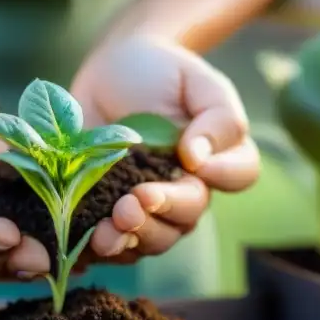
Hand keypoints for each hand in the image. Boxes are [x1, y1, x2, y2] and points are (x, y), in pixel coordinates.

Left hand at [71, 35, 259, 264]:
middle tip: (131, 204)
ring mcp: (146, 208)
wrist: (110, 71)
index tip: (192, 160)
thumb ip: (217, 117)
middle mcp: (185, 192)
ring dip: (129, 240)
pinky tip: (82, 244)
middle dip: (159, 216)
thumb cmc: (163, 73)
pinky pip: (109, 244)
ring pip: (149, 240)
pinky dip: (95, 248)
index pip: (237, 175)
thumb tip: (198, 158)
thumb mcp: (198, 82)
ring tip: (106, 229)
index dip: (221, 174)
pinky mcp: (106, 213)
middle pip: (185, 220)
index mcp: (217, 159)